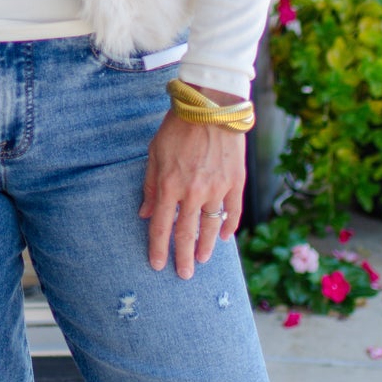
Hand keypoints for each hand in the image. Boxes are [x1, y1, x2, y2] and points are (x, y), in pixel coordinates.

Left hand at [139, 95, 247, 278]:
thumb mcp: (154, 154)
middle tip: (184, 275)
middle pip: (186, 233)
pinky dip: (229, 226)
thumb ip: (150, 186)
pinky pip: (233, 212)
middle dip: (183, 257)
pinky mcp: (236, 182)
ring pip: (211, 226)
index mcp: (169, 186)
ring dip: (206, 246)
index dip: (158, 248)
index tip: (158, 265)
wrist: (211, 106)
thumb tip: (146, 214)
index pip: (162, 226)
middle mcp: (192, 192)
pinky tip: (224, 237)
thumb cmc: (177, 127)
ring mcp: (217, 188)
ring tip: (202, 260)